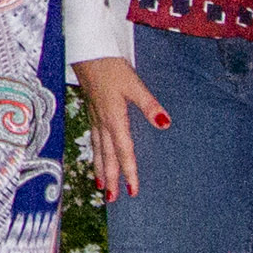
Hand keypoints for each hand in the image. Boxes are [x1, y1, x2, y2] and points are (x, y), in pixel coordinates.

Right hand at [74, 57, 165, 198]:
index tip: (132, 191)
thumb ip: (149, 105)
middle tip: (113, 199)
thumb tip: (165, 124)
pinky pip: (93, 140)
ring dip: (100, 169)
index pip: (123, 152)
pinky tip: (96, 157)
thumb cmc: (110, 67)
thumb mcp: (134, 84)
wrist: (87, 53)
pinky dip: (94, 154)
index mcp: (114, 119)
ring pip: (97, 150)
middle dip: (111, 178)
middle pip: (107, 156)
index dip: (129, 172)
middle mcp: (103, 123)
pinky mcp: (91, 111)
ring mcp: (95, 118)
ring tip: (102, 187)